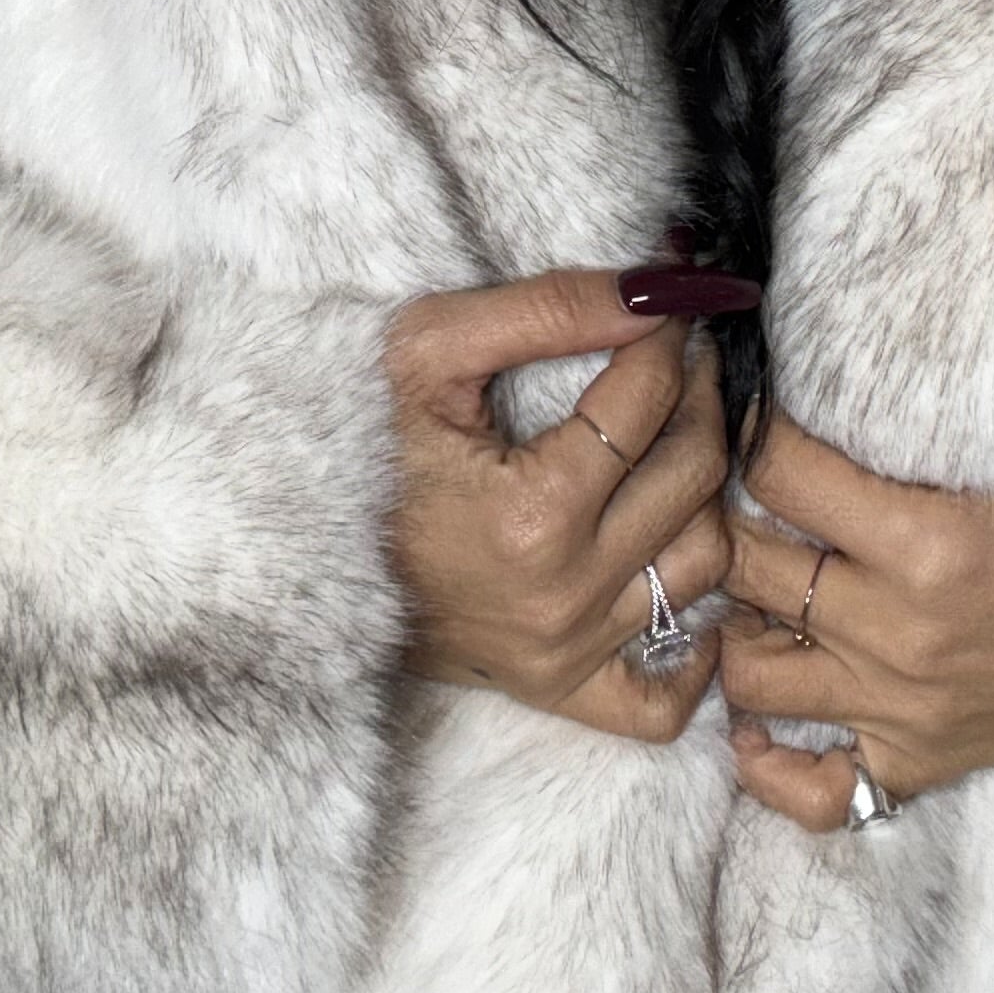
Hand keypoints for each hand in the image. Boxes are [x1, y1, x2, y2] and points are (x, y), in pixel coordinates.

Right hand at [386, 269, 734, 743]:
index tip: (663, 305)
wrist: (288, 546)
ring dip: (705, 493)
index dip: (666, 335)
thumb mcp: (426, 352)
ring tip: (672, 440)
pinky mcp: (559, 690)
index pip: (647, 400)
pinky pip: (664, 700)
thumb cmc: (352, 441)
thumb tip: (656, 291)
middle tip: (680, 356)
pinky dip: (695, 647)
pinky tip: (676, 573)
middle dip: (699, 397)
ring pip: (705, 565)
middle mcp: (563, 594)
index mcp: (532, 515)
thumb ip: (545, 310)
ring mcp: (566, 651)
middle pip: (694, 476)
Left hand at [719, 417, 993, 829]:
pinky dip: (771, 764)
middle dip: (740, 517)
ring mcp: (906, 707)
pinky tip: (762, 725)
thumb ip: (913, 440)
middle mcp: (901, 632)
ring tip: (764, 591)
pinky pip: (814, 790)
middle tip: (757, 497)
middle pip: (751, 565)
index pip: (779, 472)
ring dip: (746, 622)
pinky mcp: (926, 759)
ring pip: (752, 671)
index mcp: (928, 541)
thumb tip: (820, 401)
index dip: (760, 432)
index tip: (765, 418)